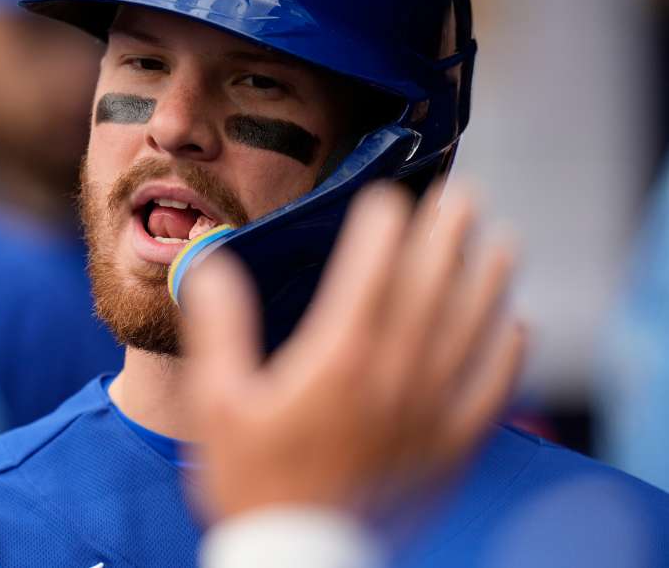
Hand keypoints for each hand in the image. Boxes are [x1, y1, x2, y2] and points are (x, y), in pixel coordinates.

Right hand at [182, 183, 525, 520]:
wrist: (297, 557)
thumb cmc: (253, 482)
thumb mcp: (216, 402)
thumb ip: (220, 328)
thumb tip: (212, 266)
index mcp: (338, 360)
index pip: (372, 274)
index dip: (385, 228)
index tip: (391, 195)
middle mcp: (393, 378)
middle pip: (432, 290)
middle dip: (448, 237)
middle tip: (464, 198)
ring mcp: (427, 413)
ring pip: (471, 331)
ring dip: (488, 281)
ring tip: (502, 242)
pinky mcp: (447, 449)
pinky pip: (492, 391)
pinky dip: (507, 354)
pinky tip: (515, 327)